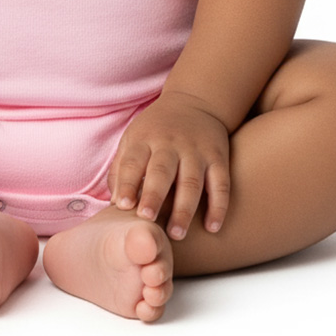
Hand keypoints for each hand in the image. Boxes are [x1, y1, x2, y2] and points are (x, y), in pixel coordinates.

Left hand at [108, 91, 229, 239]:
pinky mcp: (218, 157)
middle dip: (154, 195)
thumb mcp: (133, 138)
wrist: (195, 102)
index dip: (126, 183)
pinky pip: (221, 184)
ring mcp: (196, 150)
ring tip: (176, 234)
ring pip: (191, 181)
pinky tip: (212, 227)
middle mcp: (170, 143)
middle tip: (147, 219)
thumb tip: (115, 203)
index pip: (132, 161)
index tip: (122, 205)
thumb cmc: (156, 130)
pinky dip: (218, 206)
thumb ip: (121, 168)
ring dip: (184, 208)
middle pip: (162, 171)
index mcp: (145, 139)